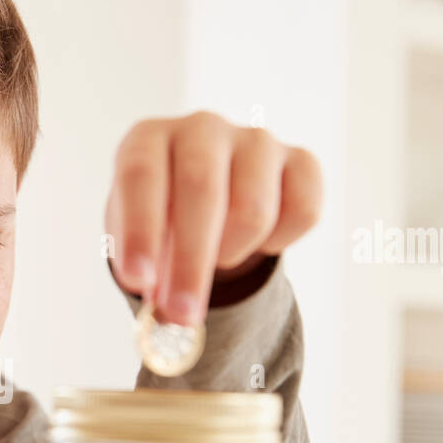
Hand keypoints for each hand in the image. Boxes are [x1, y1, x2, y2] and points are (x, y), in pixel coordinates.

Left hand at [104, 111, 321, 324]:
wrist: (206, 203)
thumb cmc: (160, 222)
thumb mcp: (139, 241)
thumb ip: (146, 271)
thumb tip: (164, 314)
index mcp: (148, 140)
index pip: (140, 175)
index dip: (140, 230)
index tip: (139, 282)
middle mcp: (200, 128)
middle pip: (201, 189)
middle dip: (191, 261)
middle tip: (182, 313)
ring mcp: (255, 139)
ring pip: (254, 209)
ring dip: (232, 252)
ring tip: (218, 257)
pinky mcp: (300, 159)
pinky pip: (303, 211)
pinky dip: (280, 243)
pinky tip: (259, 242)